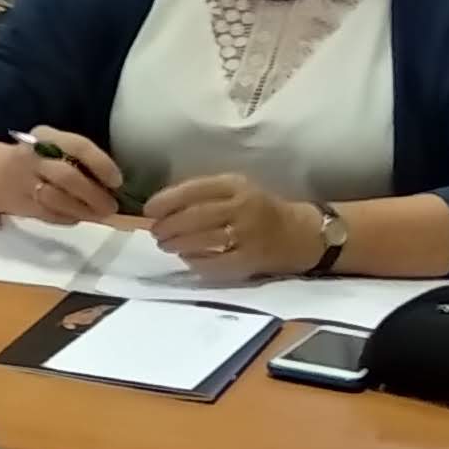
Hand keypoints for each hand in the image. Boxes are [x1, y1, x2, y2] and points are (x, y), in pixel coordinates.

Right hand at [14, 127, 130, 226]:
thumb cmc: (37, 159)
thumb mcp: (54, 147)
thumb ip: (80, 159)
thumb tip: (114, 183)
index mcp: (45, 136)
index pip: (78, 146)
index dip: (101, 165)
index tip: (117, 181)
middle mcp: (32, 157)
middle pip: (67, 176)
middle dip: (93, 194)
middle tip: (111, 206)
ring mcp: (24, 182)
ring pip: (57, 199)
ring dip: (83, 210)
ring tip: (99, 214)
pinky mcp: (21, 205)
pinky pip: (49, 214)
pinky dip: (69, 218)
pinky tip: (79, 216)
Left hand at [143, 173, 326, 281]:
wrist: (299, 233)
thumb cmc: (258, 210)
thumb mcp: (235, 190)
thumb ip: (202, 193)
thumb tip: (161, 206)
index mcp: (236, 185)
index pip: (194, 189)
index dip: (166, 200)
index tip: (149, 210)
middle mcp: (243, 207)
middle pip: (195, 216)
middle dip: (168, 225)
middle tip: (156, 232)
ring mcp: (248, 234)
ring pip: (202, 239)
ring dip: (177, 244)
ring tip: (166, 245)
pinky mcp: (251, 259)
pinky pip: (216, 263)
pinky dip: (196, 262)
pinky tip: (187, 260)